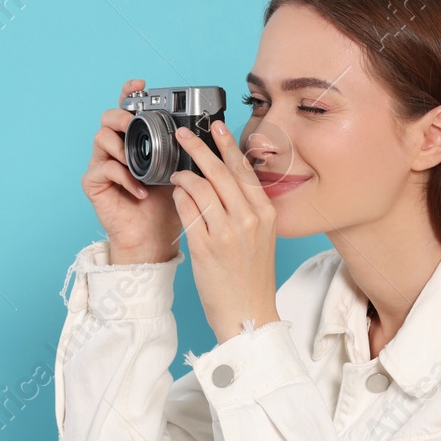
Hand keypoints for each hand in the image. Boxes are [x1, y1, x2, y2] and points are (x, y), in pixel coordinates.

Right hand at [80, 78, 182, 263]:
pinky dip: (124, 177)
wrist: (155, 237)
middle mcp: (116, 148)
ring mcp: (102, 164)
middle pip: (108, 117)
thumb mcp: (183, 171)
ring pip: (101, 138)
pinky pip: (105, 169)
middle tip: (136, 125)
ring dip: (122, 147)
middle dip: (122, 116)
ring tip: (139, 164)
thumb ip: (186, 148)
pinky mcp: (94, 183)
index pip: (129, 108)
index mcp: (136, 140)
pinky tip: (140, 190)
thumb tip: (208, 126)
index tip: (141, 84)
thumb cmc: (168, 205)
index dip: (130, 93)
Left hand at [167, 120, 280, 343]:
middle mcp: (248, 219)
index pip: (244, 169)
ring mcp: (227, 232)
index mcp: (264, 213)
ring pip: (202, 187)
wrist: (248, 313)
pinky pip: (188, 210)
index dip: (228, 144)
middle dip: (200, 148)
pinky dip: (180, 196)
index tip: (216, 127)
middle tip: (183, 135)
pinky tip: (175, 192)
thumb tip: (226, 181)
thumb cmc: (251, 277)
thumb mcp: (260, 237)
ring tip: (176, 170)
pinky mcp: (206, 247)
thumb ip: (247, 209)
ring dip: (185, 174)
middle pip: (221, 171)